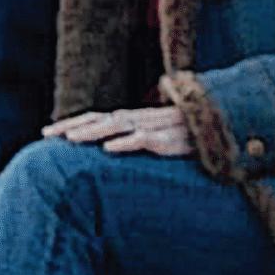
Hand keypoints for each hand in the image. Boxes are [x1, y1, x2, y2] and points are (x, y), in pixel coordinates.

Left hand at [42, 106, 192, 156]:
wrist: (228, 127)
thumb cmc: (193, 138)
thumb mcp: (162, 140)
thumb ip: (139, 142)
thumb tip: (112, 156)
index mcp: (137, 120)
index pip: (98, 118)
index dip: (72, 124)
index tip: (46, 133)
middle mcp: (142, 119)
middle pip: (100, 119)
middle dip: (72, 127)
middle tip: (46, 136)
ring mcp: (157, 126)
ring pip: (118, 126)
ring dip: (92, 132)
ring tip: (70, 140)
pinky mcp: (173, 138)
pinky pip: (146, 139)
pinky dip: (126, 142)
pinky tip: (109, 149)